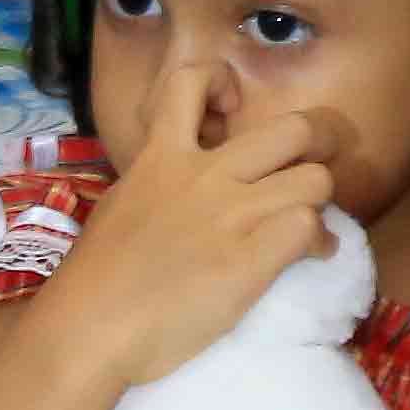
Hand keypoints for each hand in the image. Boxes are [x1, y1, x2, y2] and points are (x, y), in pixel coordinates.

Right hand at [33, 49, 341, 391]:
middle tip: (312, 164)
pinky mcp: (251, 260)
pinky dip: (321, 242)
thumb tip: (179, 183)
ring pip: (315, 180)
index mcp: (162, 157)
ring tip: (312, 224)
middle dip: (317, 142)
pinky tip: (314, 255)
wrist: (88, 329)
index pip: (191, 80)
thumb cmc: (94, 278)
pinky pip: (308, 228)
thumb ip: (157, 181)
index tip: (232, 108)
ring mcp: (232, 216)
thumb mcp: (121, 203)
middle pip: (294, 129)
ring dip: (320, 201)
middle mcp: (205, 176)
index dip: (222, 81)